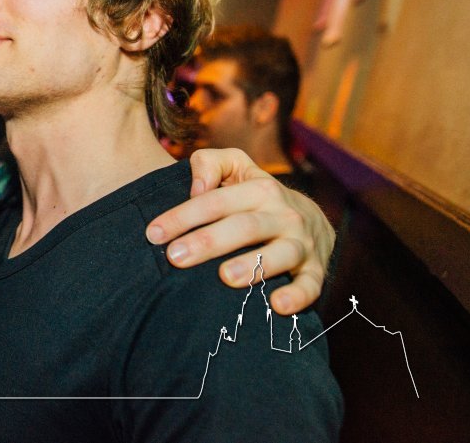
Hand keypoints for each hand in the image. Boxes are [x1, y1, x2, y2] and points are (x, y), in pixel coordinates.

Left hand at [145, 148, 334, 315]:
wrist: (312, 219)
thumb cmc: (257, 196)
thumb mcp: (237, 168)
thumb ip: (210, 163)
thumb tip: (196, 187)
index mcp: (258, 189)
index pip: (215, 201)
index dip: (183, 216)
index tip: (153, 234)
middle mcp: (282, 214)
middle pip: (243, 227)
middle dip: (208, 242)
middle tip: (176, 257)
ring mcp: (301, 242)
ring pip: (279, 253)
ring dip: (253, 266)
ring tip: (226, 278)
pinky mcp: (316, 269)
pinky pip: (311, 284)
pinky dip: (299, 295)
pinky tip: (278, 306)